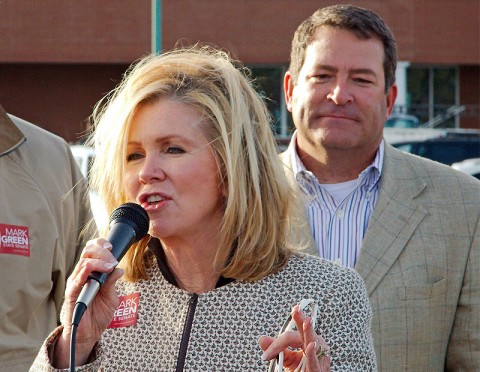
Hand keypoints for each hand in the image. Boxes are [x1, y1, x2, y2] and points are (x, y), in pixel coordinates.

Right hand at [52, 238, 122, 368]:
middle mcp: (82, 275)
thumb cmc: (99, 314)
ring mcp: (75, 284)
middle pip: (88, 252)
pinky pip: (76, 281)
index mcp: (91, 273)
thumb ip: (112, 283)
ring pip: (83, 263)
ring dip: (99, 261)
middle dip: (102, 252)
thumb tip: (119, 270)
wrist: (90, 334)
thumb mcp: (111, 297)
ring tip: (109, 267)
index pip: (92, 251)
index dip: (100, 245)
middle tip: (113, 260)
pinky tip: (90, 269)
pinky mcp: (71, 295)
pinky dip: (83, 273)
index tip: (111, 246)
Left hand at [259, 304, 330, 371]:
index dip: (277, 343)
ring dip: (309, 332)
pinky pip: (314, 361)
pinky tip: (311, 345)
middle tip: (295, 310)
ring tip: (306, 322)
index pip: (290, 336)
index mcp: (306, 340)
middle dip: (300, 319)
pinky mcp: (318, 370)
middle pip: (303, 331)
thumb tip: (262, 339)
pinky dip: (312, 353)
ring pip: (311, 341)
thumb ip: (277, 348)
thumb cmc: (303, 369)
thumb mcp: (288, 358)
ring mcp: (319, 357)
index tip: (266, 352)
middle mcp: (315, 345)